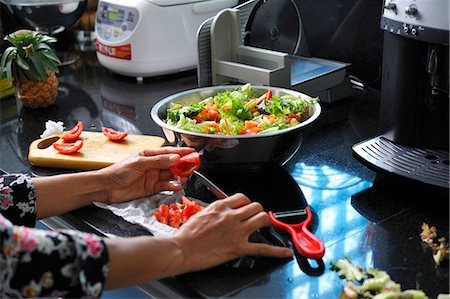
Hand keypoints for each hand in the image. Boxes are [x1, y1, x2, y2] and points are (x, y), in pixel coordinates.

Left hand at [98, 147, 194, 203]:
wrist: (107, 187)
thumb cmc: (119, 171)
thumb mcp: (140, 163)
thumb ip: (159, 161)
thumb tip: (175, 158)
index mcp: (149, 155)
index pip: (168, 152)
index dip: (181, 151)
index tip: (192, 151)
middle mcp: (153, 165)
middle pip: (172, 164)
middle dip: (183, 165)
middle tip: (192, 166)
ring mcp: (153, 176)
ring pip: (170, 175)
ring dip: (179, 176)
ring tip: (184, 178)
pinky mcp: (152, 188)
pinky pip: (165, 186)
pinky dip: (172, 186)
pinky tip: (177, 186)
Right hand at [172, 193, 293, 272]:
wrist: (181, 249)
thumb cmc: (186, 235)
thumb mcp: (200, 214)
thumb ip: (214, 211)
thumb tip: (220, 212)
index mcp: (220, 207)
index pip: (242, 197)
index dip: (247, 203)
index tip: (246, 208)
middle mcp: (231, 216)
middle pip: (255, 206)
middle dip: (257, 211)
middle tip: (256, 217)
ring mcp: (236, 231)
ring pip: (262, 219)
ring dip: (266, 222)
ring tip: (266, 225)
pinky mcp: (238, 248)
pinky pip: (263, 248)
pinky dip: (277, 251)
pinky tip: (286, 251)